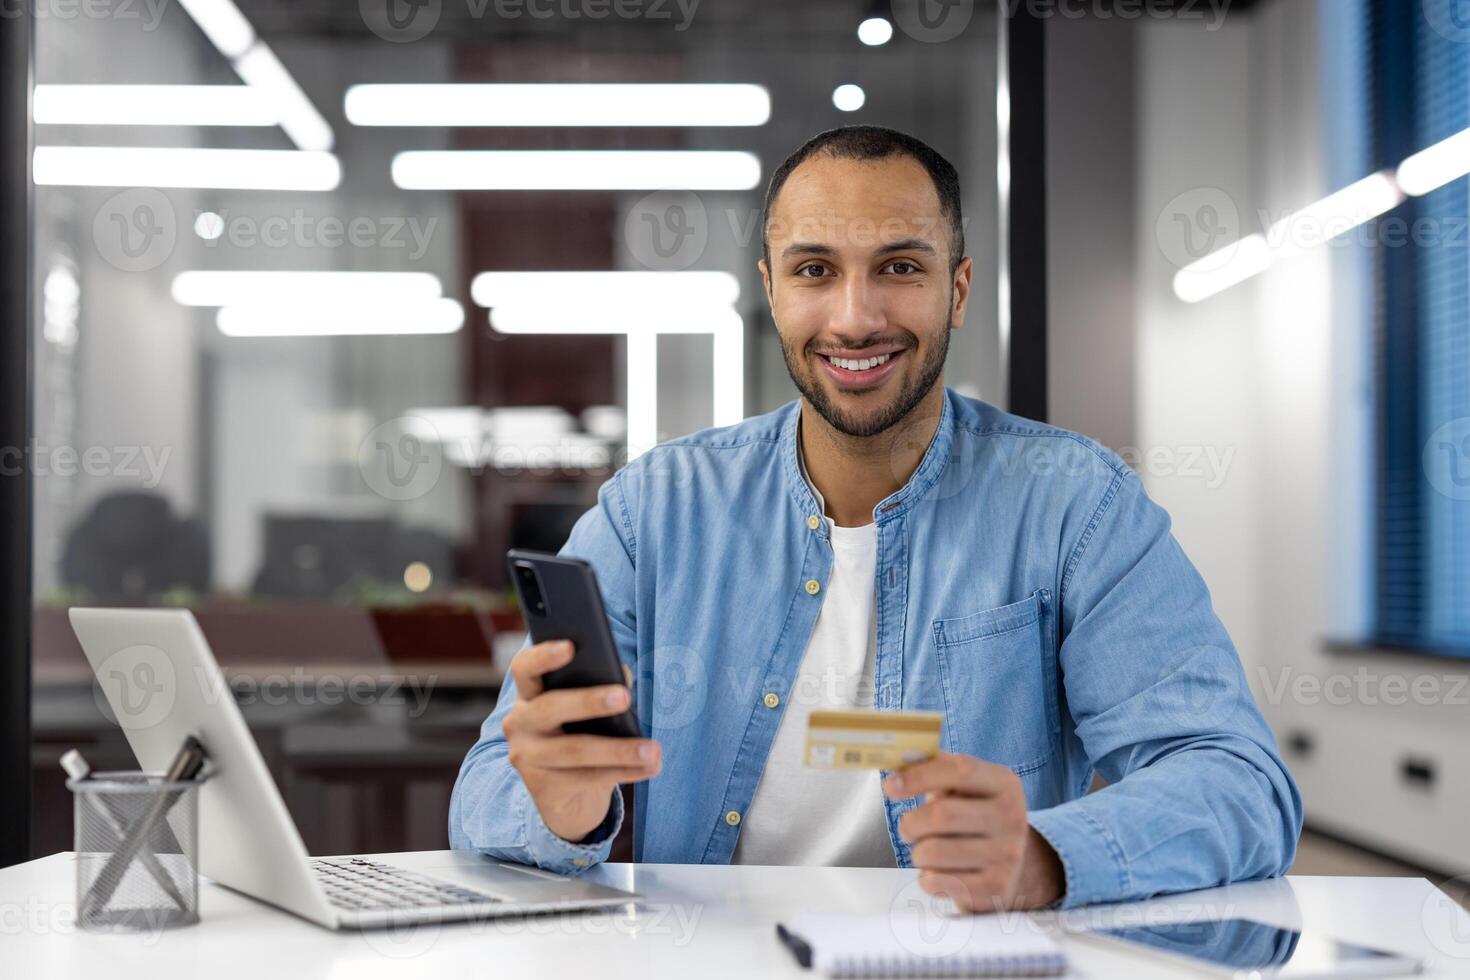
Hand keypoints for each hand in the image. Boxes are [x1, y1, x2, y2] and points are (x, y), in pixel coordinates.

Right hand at [502, 640, 660, 842]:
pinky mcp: (543, 788)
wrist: (565, 794)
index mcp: (529, 694)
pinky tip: (650, 766)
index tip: (571, 646)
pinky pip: (588, 777)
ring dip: (619, 749)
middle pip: (550, 707)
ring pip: (575, 750)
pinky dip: (624, 771)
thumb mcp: (585, 710)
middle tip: (625, 696)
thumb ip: (599, 686)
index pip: (525, 668)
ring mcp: (527, 757)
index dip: (543, 655)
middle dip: (589, 701)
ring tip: (653, 749)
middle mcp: (520, 723)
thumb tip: (623, 675)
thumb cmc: (579, 735)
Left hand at [884, 752, 1063, 912]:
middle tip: (907, 829)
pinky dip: (927, 878)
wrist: (1012, 867)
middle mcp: (1012, 817)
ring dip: (918, 854)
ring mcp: (1008, 855)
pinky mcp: (996, 888)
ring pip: (934, 852)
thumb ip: (935, 770)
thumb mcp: (964, 788)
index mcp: (1004, 783)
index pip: (960, 771)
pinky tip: (939, 873)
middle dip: (911, 824)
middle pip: (941, 815)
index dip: (919, 776)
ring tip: (926, 853)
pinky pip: (938, 882)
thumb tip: (898, 767)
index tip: (890, 786)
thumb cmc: (974, 818)